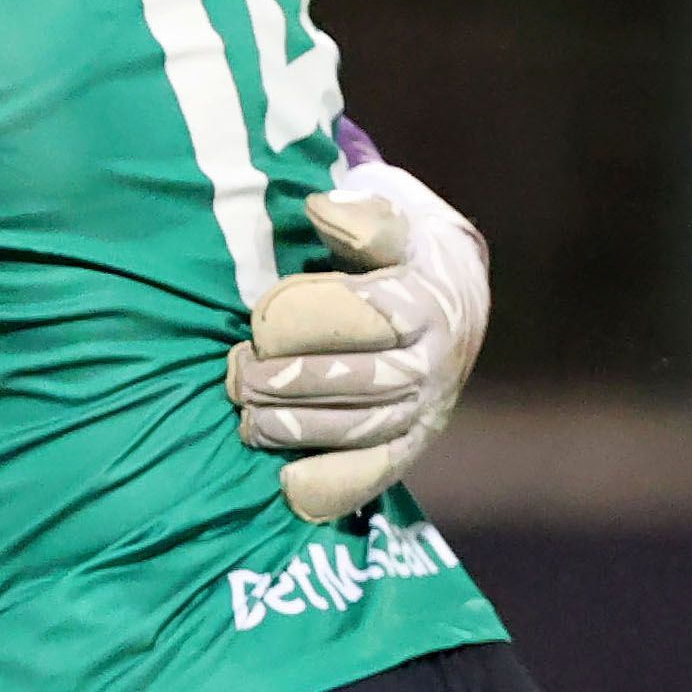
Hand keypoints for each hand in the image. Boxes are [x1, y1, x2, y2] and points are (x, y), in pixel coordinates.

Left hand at [229, 161, 488, 521]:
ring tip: (248, 421)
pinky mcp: (413, 441)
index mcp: (425, 301)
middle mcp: (433, 360)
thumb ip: (362, 216)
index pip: (370, 316)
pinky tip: (288, 485)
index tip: (257, 324)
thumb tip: (322, 207)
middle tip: (237, 377)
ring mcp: (426, 407)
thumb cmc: (400, 251)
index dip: (309, 322)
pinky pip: (377, 470)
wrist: (454, 293)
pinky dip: (334, 481)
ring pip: (366, 428)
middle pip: (365, 380)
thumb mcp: (393, 218)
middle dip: (293, 382)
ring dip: (301, 429)